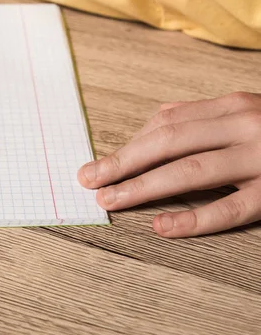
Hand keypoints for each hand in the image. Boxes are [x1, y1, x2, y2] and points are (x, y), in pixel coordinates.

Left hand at [78, 92, 260, 237]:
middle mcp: (244, 125)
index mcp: (231, 106)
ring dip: (143, 188)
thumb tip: (143, 137)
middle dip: (122, 164)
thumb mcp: (240, 114)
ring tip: (110, 201)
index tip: (97, 166)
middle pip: (168, 144)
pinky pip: (230, 209)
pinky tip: (162, 228)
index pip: (165, 125)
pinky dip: (193, 219)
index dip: (126, 147)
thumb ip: (198, 120)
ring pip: (191, 172)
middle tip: (89, 182)